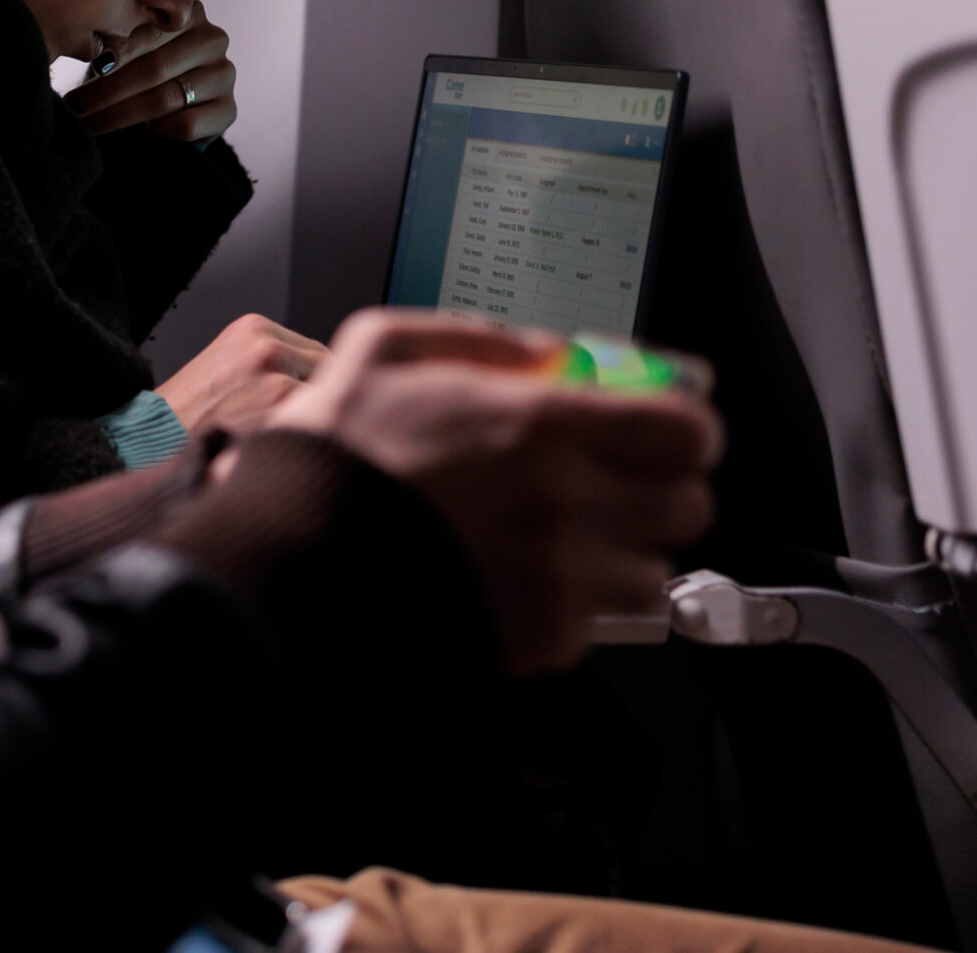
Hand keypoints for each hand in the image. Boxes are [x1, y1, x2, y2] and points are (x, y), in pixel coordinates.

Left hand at [67, 0, 234, 143]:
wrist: (175, 108)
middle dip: (107, 91)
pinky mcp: (228, 110)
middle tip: (74, 107)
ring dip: (120, 115)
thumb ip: (117, 42)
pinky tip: (140, 131)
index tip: (86, 70)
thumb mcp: (131, 48)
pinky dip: (157, 130)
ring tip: (88, 124)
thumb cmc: (142, 68)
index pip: (147, 34)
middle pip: (154, 68)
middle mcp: (212, 39)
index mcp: (188, 11)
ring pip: (165, 98)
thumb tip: (85, 47)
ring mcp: (224, 75)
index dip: (113, 54)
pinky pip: (186, 124)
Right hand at [157, 314, 327, 435]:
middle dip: (317, 398)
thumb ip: (270, 360)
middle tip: (296, 423)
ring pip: (324, 398)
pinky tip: (275, 445)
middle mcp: (266, 344)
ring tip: (279, 436)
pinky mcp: (278, 406)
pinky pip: (314, 420)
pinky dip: (301, 436)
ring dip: (311, 419)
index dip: (315, 381)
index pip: (315, 352)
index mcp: (253, 326)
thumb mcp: (227, 361)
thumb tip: (320, 375)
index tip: (307, 400)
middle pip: (326, 370)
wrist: (154, 433)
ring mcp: (274, 374)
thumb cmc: (188, 409)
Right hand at [267, 308, 721, 674]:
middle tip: (611, 482)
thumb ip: (470, 336)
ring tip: (562, 540)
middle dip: (656, 490)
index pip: (686, 433)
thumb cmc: (330, 461)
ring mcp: (560, 581)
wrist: (288, 567)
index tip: (657, 428)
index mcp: (541, 426)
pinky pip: (595, 626)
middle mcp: (568, 505)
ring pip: (651, 574)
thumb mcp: (376, 348)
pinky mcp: (540, 641)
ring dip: (620, 555)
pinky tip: (517, 580)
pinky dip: (570, 606)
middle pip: (688, 507)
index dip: (682, 429)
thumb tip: (539, 350)